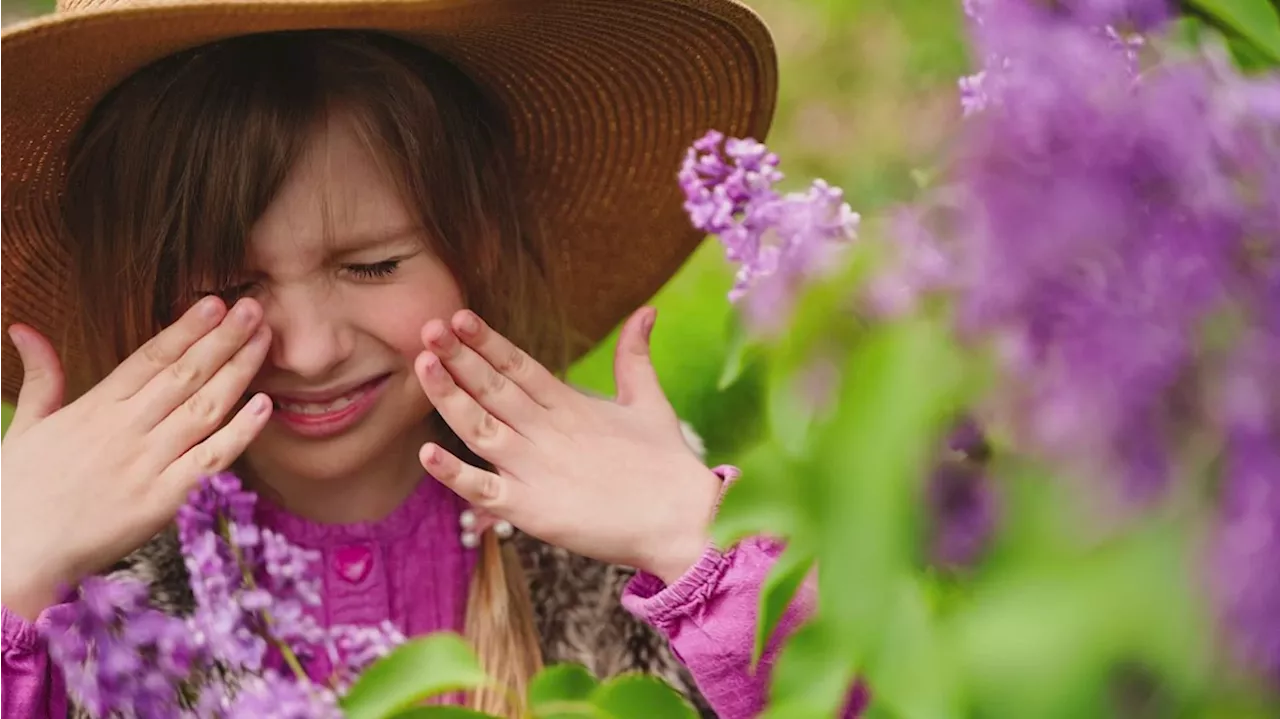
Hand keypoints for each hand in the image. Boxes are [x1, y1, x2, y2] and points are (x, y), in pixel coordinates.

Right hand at [0, 297, 272, 618]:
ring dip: (238, 372)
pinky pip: (209, 460)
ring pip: (204, 409)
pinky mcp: (162, 500)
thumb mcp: (23, 428)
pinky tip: (264, 406)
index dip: (185, 329)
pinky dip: (240, 433)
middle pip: (185, 376)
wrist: (11, 557)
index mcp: (93, 409)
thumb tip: (26, 329)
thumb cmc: (16, 494)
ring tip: (264, 341)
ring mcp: (146, 464)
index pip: (149, 358)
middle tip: (255, 308)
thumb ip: (40, 378)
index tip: (215, 302)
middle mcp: (125, 430)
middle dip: (223, 339)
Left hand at [415, 307, 722, 583]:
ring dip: (450, 398)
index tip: (458, 316)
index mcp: (571, 406)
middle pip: (494, 388)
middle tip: (427, 327)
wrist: (683, 522)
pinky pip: (484, 490)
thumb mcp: (649, 402)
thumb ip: (635, 357)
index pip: (519, 366)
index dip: (487, 341)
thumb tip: (647, 310)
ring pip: (480, 428)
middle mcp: (547, 432)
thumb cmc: (667, 466)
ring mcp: (536, 470)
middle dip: (459, 357)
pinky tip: (426, 454)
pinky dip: (455, 474)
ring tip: (423, 366)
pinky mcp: (533, 509)